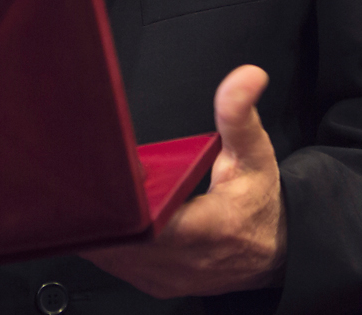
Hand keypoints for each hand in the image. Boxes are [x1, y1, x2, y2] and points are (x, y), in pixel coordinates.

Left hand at [81, 65, 286, 296]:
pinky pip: (116, 265)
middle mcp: (185, 262)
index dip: (127, 199)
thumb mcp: (255, 153)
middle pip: (123, 238)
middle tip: (88, 173)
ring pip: (112, 255)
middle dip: (105, 205)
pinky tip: (103, 214)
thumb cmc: (260, 201)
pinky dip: (107, 240)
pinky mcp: (155, 284)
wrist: (273, 251)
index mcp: (210, 228)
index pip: (153, 224)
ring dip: (101, 224)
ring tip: (92, 190)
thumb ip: (240, 115)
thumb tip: (246, 77)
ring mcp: (166, 278)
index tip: (114, 171)